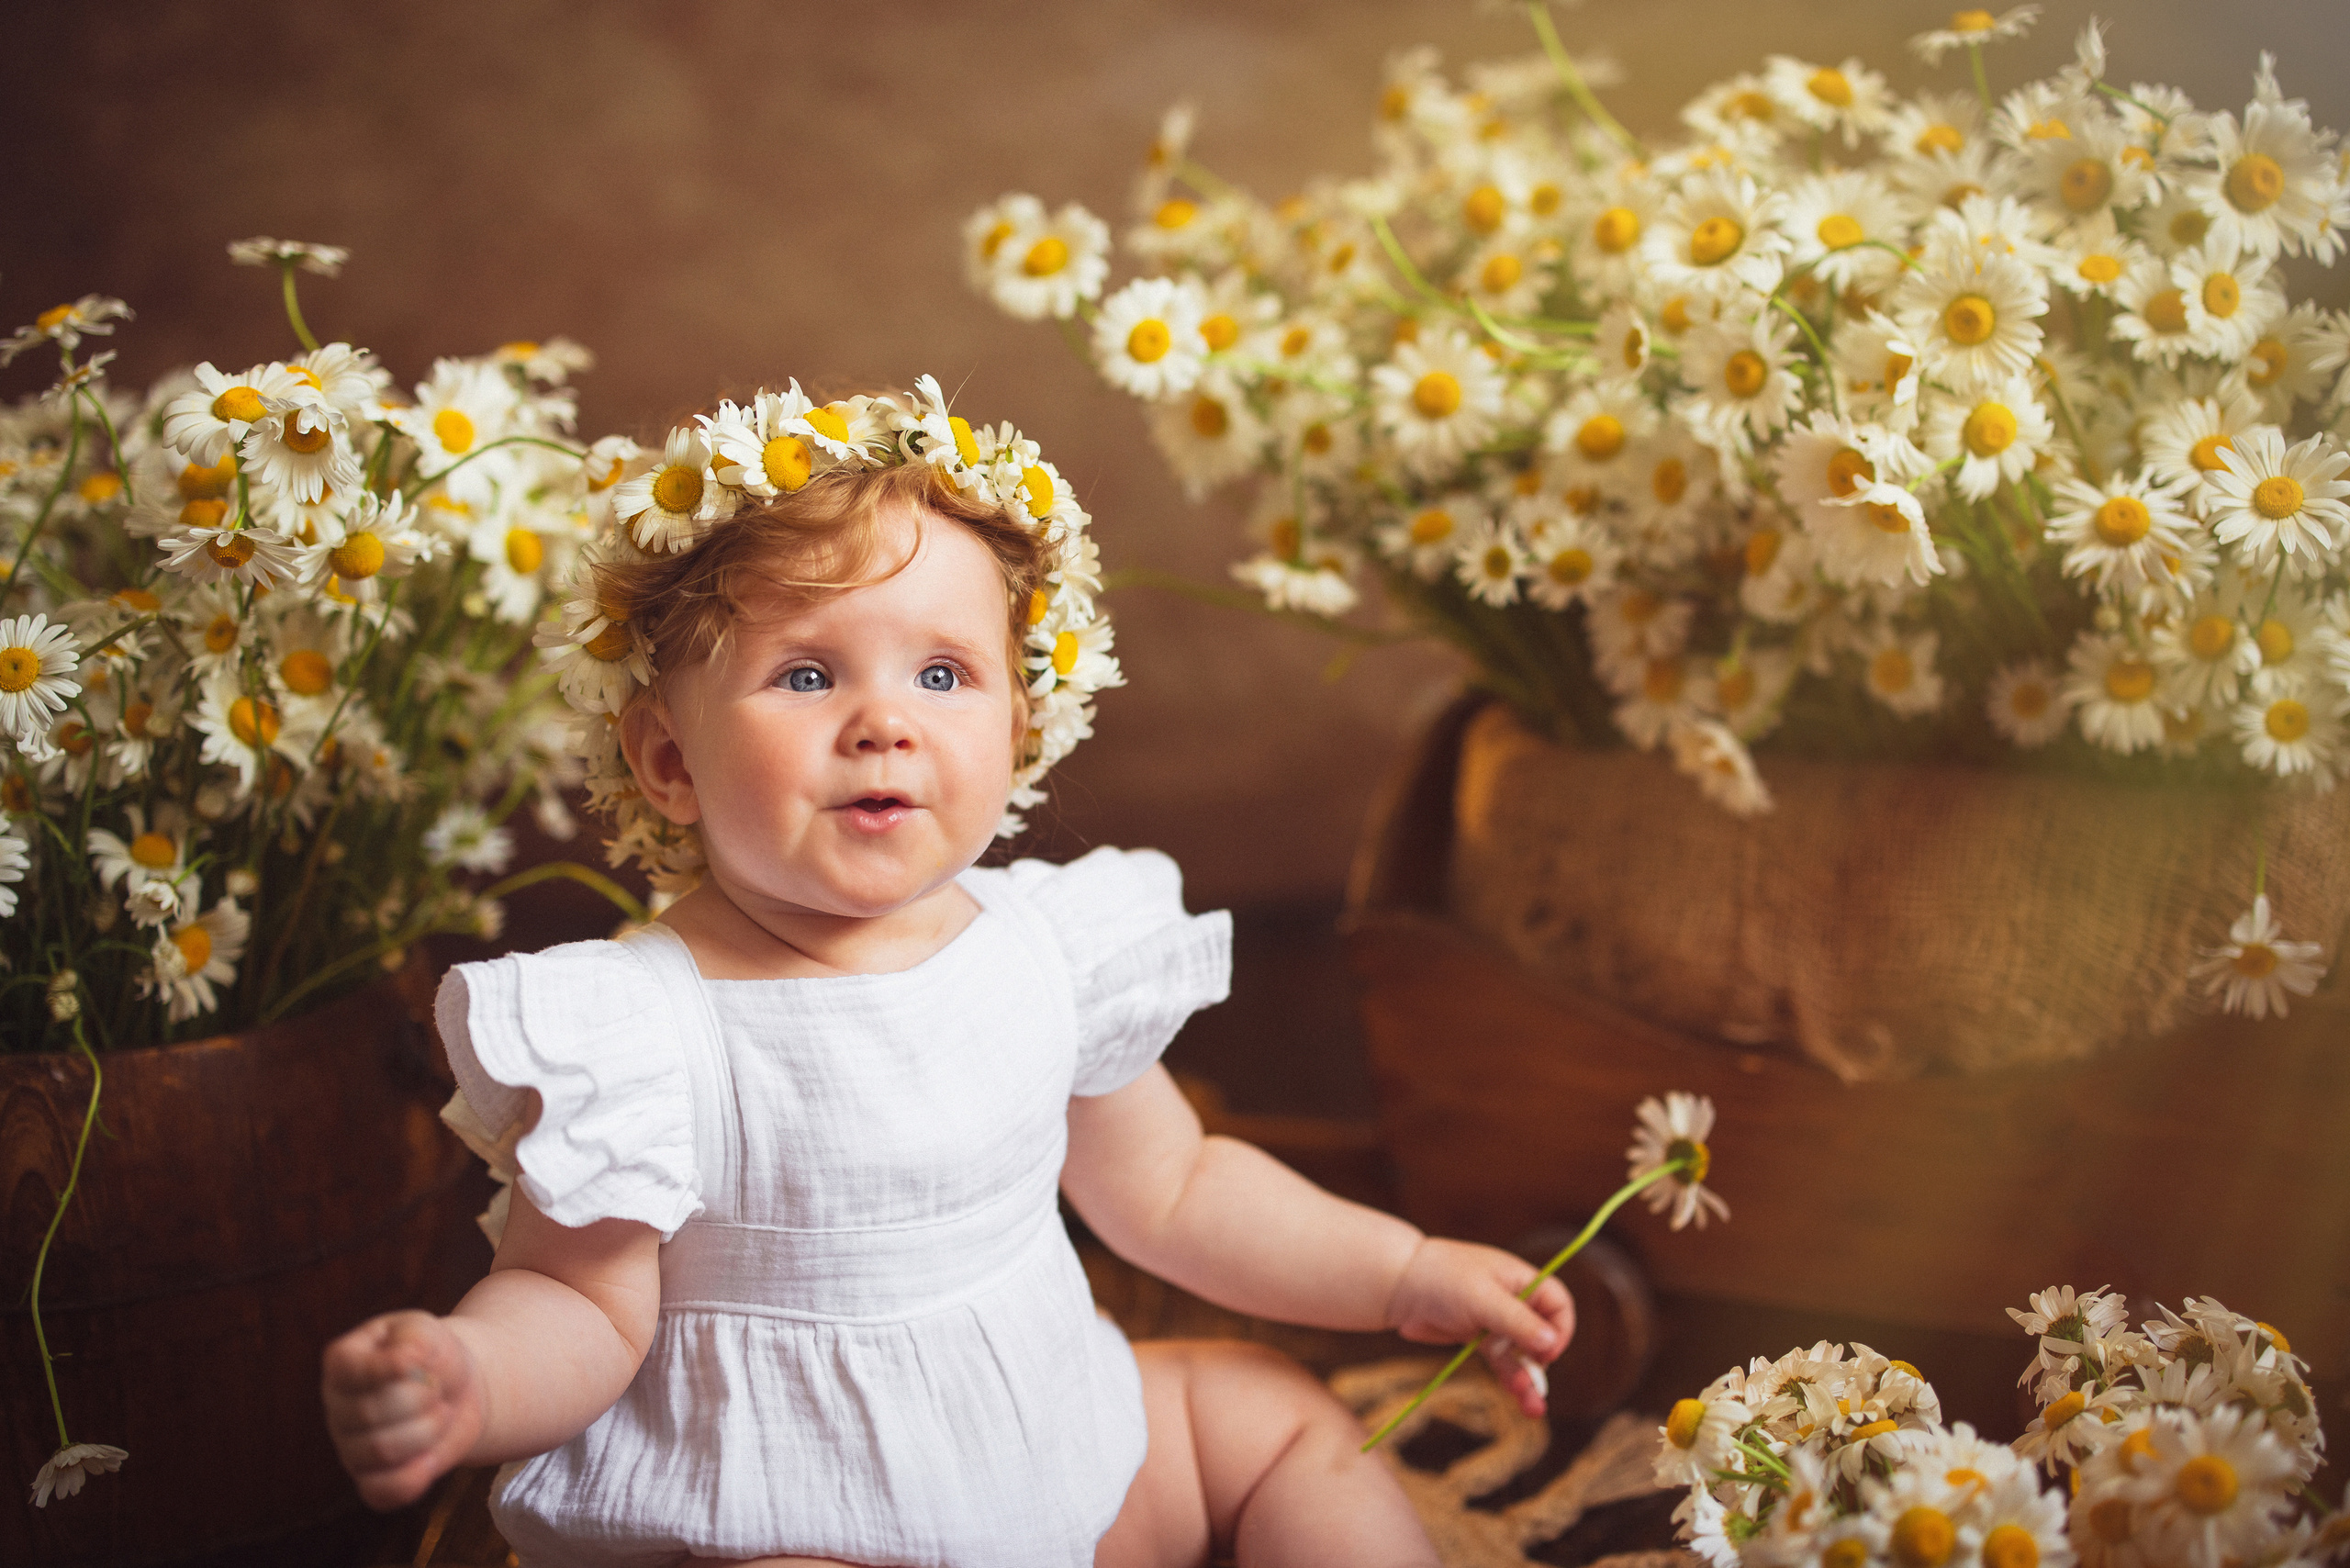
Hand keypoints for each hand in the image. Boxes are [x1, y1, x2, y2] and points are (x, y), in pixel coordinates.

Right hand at [320, 1309, 484, 1508]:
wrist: (456, 1389)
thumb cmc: (433, 1356)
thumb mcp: (427, 1331)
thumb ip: (414, 1340)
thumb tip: (404, 1361)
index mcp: (342, 1363)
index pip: (349, 1371)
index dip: (389, 1369)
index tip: (420, 1361)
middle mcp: (338, 1407)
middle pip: (372, 1412)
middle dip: (422, 1397)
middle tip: (438, 1388)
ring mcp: (350, 1447)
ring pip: (382, 1450)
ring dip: (429, 1429)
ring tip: (441, 1413)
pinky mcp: (371, 1480)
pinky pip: (381, 1492)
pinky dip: (415, 1476)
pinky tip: (432, 1456)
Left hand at [1384, 1237, 1575, 1418]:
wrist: (1399, 1286)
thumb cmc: (1443, 1280)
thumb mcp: (1483, 1300)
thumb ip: (1518, 1322)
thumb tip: (1552, 1344)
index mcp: (1520, 1280)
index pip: (1558, 1303)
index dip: (1559, 1328)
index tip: (1547, 1351)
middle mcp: (1513, 1300)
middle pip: (1543, 1334)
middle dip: (1542, 1361)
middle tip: (1533, 1383)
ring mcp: (1496, 1322)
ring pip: (1522, 1355)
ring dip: (1529, 1380)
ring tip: (1534, 1409)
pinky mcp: (1479, 1340)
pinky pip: (1502, 1363)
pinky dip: (1512, 1381)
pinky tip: (1523, 1403)